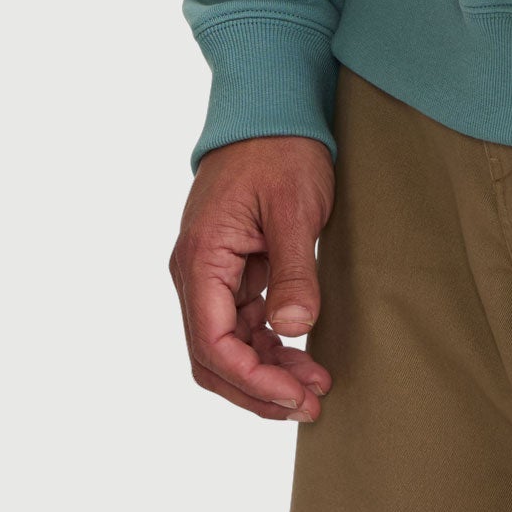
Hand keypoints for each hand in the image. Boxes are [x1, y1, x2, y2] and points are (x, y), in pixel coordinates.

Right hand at [169, 136, 335, 421]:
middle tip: (309, 404)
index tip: (293, 395)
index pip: (212, 343)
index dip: (252, 379)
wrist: (271, 107)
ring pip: (228, 343)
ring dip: (266, 369)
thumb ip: (293, 269)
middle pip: (214, 355)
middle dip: (258, 387)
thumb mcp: (295, 207)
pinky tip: (301, 352)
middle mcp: (196, 271)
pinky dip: (267, 343)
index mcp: (201, 258)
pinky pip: (240, 321)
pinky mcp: (230, 267)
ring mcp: (211, 271)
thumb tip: (294, 327)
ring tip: (314, 385)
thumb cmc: (280, 148)